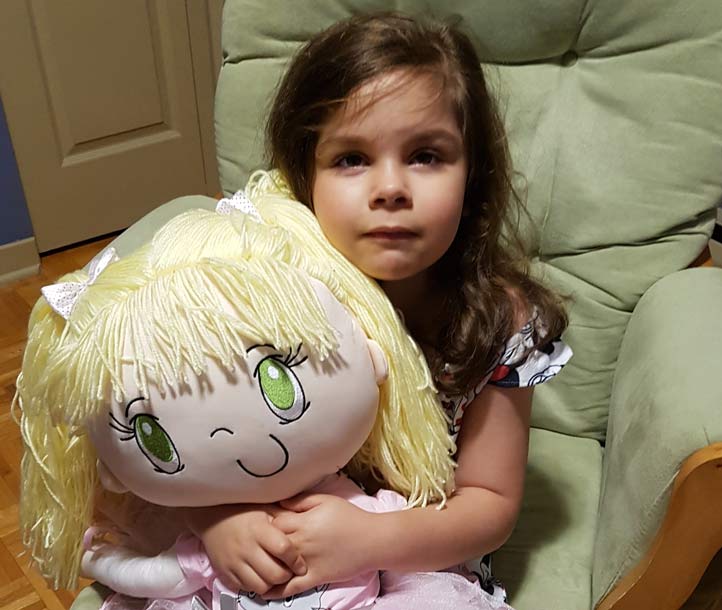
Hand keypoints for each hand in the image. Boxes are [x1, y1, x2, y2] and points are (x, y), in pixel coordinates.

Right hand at [185, 504, 306, 594]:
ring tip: (274, 575)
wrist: (212, 516)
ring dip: (271, 584)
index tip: (301, 564)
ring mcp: (234, 562)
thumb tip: (307, 523)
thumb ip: (285, 517)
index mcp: (259, 529)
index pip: (284, 550)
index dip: (296, 560)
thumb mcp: (266, 507)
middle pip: (274, 573)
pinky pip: (244, 588)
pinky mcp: (225, 572)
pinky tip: (259, 576)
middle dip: (286, 575)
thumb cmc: (242, 511)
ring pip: (260, 586)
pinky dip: (255, 586)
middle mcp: (246, 547)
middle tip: (289, 571)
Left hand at [263, 493, 376, 598]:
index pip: (273, 523)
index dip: (266, 523)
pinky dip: (275, 591)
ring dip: (265, 567)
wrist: (372, 540)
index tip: (264, 524)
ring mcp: (307, 563)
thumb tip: (280, 502)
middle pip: (270, 545)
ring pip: (276, 567)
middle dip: (262, 545)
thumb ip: (301, 500)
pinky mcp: (315, 578)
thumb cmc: (351, 517)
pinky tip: (264, 591)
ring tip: (255, 567)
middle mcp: (302, 543)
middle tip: (258, 545)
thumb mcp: (326, 500)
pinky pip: (290, 588)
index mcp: (303, 522)